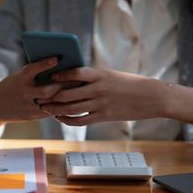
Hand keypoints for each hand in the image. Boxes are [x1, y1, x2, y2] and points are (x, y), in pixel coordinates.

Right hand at [0, 57, 72, 123]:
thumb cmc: (12, 86)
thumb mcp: (18, 77)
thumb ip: (35, 74)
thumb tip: (58, 67)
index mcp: (20, 79)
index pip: (33, 69)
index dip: (46, 63)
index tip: (58, 57)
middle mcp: (24, 92)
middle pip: (48, 89)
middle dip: (64, 84)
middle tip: (77, 78)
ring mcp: (29, 105)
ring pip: (51, 101)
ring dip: (65, 95)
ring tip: (76, 89)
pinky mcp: (33, 115)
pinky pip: (51, 110)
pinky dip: (61, 104)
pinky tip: (71, 99)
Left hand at [36, 67, 171, 125]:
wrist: (152, 97)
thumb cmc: (132, 84)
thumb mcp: (112, 76)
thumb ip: (95, 78)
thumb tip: (75, 79)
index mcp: (100, 74)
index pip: (75, 72)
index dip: (60, 75)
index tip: (49, 77)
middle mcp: (98, 88)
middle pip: (68, 92)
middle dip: (52, 95)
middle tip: (40, 96)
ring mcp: (101, 103)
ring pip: (71, 107)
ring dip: (56, 108)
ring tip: (46, 108)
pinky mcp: (104, 116)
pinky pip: (81, 120)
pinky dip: (68, 119)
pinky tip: (61, 118)